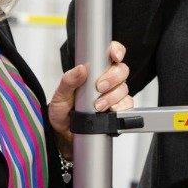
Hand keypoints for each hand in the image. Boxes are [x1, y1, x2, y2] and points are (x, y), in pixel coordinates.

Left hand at [49, 41, 132, 159]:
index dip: (116, 51)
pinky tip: (108, 112)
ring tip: (98, 106)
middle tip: (99, 87)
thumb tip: (80, 69)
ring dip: (112, 97)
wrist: (65, 135)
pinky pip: (127, 105)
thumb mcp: (60, 95)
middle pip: (121, 70)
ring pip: (124, 88)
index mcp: (94, 71)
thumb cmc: (63, 112)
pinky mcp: (119, 109)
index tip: (114, 56)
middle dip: (112, 78)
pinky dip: (119, 108)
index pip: (111, 54)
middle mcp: (106, 80)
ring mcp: (114, 95)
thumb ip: (68, 81)